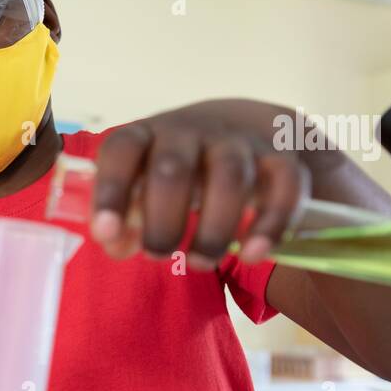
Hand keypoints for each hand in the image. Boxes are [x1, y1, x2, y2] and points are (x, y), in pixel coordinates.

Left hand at [90, 100, 308, 268]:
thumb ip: (125, 219)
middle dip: (163, 221)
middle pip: (173, 169)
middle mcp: (191, 130)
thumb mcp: (144, 187)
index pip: (122, 150)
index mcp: (147, 136)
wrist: (245, 128)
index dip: (111, 190)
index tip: (106, 233)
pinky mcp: (280, 156)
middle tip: (158, 253)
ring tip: (201, 262)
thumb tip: (115, 243)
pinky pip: (283, 186)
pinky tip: (254, 255)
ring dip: (213, 229)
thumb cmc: (179, 171)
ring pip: (229, 176)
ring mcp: (238, 140)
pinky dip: (270, 225)